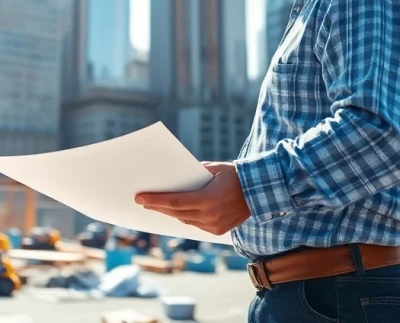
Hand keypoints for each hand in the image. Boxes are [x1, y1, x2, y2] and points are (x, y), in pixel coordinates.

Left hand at [134, 162, 250, 235]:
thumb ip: (194, 173)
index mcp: (208, 200)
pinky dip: (184, 217)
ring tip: (155, 206)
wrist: (260, 192)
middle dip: (157, 206)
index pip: (174, 202)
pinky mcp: (217, 231)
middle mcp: (210, 216)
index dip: (155, 200)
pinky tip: (175, 212)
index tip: (139, 198)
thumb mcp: (214, 168)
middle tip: (141, 201)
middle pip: (175, 213)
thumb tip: (173, 177)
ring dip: (169, 213)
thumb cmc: (235, 175)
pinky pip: (195, 224)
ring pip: (184, 220)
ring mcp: (214, 225)